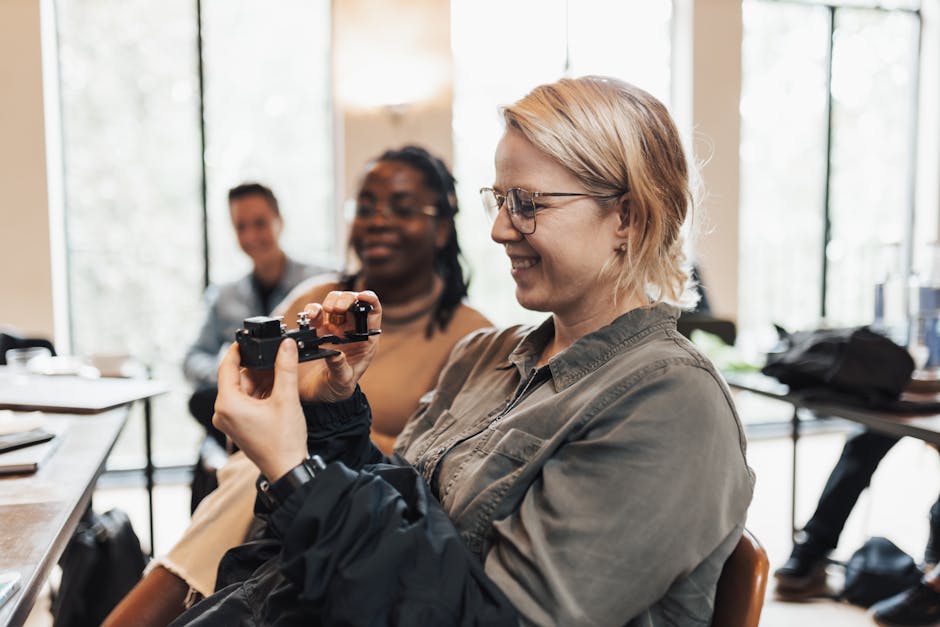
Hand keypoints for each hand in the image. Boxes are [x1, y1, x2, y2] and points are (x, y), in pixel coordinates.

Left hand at [213, 340, 307, 481]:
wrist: (287, 469)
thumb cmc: (283, 441)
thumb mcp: (286, 398)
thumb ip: (285, 368)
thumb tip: (285, 345)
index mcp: (227, 404)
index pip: (226, 367)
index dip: (237, 350)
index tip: (246, 338)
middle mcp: (223, 412)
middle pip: (237, 378)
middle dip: (257, 367)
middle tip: (276, 356)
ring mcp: (230, 421)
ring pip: (243, 390)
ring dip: (261, 381)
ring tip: (281, 375)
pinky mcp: (238, 427)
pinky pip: (246, 402)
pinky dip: (260, 394)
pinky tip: (277, 390)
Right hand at [294, 290, 381, 402]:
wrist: (316, 396)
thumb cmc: (336, 389)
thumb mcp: (342, 381)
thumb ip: (340, 368)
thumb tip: (336, 354)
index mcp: (364, 340)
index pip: (372, 312)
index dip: (370, 300)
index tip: (362, 296)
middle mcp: (349, 330)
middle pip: (352, 302)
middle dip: (346, 299)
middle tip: (337, 308)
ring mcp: (331, 329)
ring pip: (333, 303)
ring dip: (330, 301)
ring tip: (326, 310)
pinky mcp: (314, 331)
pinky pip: (314, 314)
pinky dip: (311, 310)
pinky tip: (309, 316)